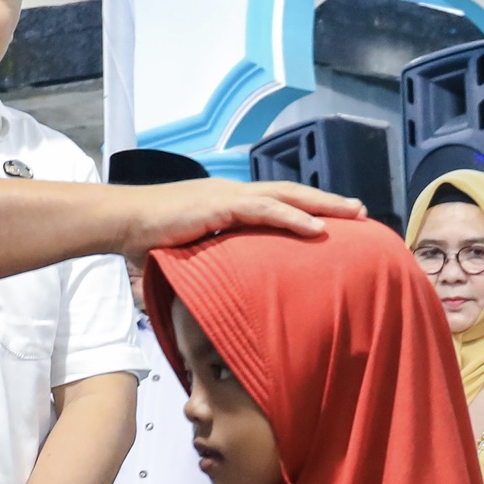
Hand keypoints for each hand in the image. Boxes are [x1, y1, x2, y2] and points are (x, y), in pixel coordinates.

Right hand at [118, 180, 359, 261]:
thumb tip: (217, 291)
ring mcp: (226, 196)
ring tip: (353, 215)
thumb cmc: (147, 239)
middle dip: (327, 202)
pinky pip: (264, 209)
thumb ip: (208, 264)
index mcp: (227, 201)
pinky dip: (293, 217)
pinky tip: (316, 227)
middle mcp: (232, 192)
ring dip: (322, 205)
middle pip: (291, 193)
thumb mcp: (188, 253)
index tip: (335, 218)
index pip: (276, 200)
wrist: (123, 222)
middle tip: (360, 211)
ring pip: (286, 196)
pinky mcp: (219, 205)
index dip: (307, 208)